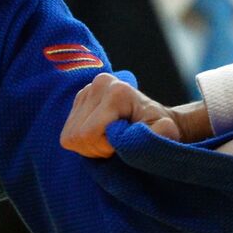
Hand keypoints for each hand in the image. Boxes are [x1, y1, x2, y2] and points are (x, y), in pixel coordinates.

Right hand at [60, 73, 205, 157]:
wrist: (155, 118)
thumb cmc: (159, 127)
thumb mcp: (165, 131)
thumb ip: (159, 133)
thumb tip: (144, 131)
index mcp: (117, 91)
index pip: (89, 133)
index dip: (104, 147)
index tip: (123, 143)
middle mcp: (98, 84)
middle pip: (76, 135)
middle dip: (96, 148)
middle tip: (116, 145)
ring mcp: (86, 90)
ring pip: (69, 136)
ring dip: (89, 147)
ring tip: (110, 141)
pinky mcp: (79, 98)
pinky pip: (67, 132)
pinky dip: (83, 142)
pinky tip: (101, 136)